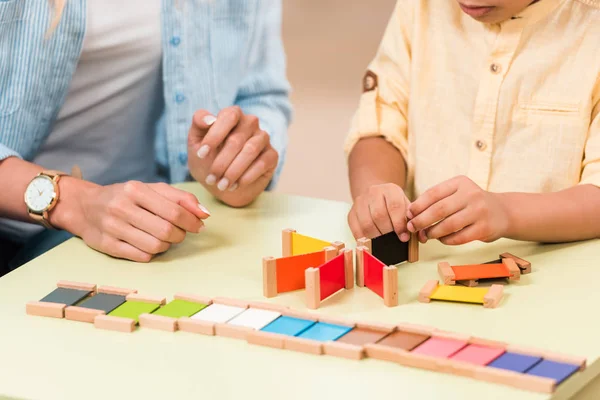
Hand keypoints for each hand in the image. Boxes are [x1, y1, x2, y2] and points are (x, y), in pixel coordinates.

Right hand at [55, 179, 209, 261]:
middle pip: (166, 231)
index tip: (199, 226)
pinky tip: (148, 244)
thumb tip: (204, 214)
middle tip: (179, 233)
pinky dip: (152, 253)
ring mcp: (112, 228)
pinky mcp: (107, 246)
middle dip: (180, 235)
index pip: (174, 211)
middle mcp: (121, 207)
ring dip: (167, 245)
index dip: (192, 222)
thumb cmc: (126, 197)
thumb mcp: (152, 190)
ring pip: (155, 246)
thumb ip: (180, 198)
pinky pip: (141, 256)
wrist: (85, 206)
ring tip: (164, 238)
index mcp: (135, 190)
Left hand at [187, 107, 278, 206]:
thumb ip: (198, 123)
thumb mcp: (196, 141)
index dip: (214, 135)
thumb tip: (209, 119)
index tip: (201, 155)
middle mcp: (250, 123)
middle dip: (221, 162)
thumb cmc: (208, 159)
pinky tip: (235, 185)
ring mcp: (263, 138)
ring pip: (250, 151)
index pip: (228, 116)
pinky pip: (262, 163)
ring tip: (222, 185)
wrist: (221, 183)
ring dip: (233, 171)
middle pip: (236, 139)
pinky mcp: (272, 155)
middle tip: (211, 179)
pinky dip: (247, 176)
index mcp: (232, 115)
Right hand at [347, 183, 410, 240]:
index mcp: (390, 189)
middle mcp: (373, 192)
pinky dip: (365, 239)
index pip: (394, 206)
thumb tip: (419, 237)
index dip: (399, 224)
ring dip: (376, 236)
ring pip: (366, 224)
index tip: (404, 236)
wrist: (377, 196)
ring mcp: (360, 202)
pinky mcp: (351, 213)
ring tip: (383, 241)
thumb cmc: (395, 205)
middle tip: (393, 240)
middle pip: (379, 215)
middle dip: (388, 232)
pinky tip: (372, 241)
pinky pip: (356, 230)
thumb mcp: (406, 207)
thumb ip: (412, 220)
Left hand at [407, 175, 508, 244]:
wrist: (502, 212)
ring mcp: (479, 211)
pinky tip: (441, 239)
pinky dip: (446, 240)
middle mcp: (471, 194)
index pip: (433, 193)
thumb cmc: (471, 203)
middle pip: (439, 210)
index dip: (418, 205)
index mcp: (460, 182)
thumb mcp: (457, 193)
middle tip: (412, 228)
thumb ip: (437, 201)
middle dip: (421, 221)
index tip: (408, 214)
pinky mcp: (484, 228)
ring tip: (425, 235)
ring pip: (448, 225)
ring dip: (432, 232)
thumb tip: (411, 215)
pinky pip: (459, 237)